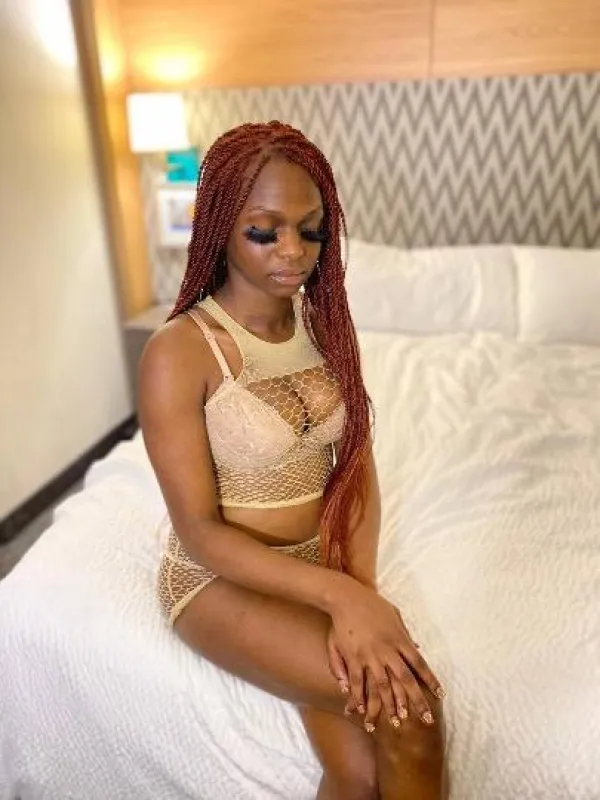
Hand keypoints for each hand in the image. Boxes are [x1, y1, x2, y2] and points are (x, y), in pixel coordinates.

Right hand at [326, 576, 444, 731]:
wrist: (346, 597)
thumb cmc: (371, 604)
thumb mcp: (394, 614)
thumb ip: (406, 633)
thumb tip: (417, 646)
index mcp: (399, 639)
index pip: (419, 664)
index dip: (430, 681)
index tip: (440, 696)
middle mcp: (386, 651)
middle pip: (404, 680)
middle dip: (416, 701)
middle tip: (426, 720)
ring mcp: (368, 655)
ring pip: (382, 686)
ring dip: (389, 706)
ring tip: (396, 724)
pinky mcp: (352, 656)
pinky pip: (357, 681)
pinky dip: (359, 696)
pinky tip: (361, 710)